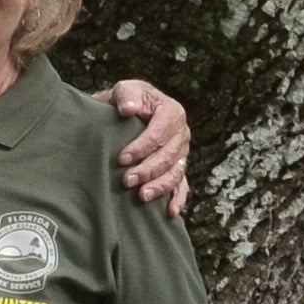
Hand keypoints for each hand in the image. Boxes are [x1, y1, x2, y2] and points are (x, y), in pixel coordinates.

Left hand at [99, 80, 191, 217]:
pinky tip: (170, 213)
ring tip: (141, 196)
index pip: (159, 134)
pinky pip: (183, 186)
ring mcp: (182, 152)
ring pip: (175, 173)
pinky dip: (178, 200)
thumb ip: (127, 95)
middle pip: (168, 156)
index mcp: (173, 112)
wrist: (127, 111)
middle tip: (126, 181)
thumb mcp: (125, 90)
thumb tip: (127, 109)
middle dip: (147, 170)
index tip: (121, 158)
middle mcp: (182, 133)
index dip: (141, 147)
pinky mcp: (178, 168)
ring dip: (159, 187)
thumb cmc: (127, 100)